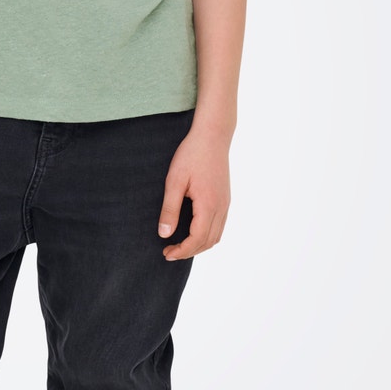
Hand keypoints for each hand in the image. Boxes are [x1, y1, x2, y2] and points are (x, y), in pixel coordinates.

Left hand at [157, 124, 230, 259]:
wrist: (212, 136)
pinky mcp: (225, 199)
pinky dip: (207, 235)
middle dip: (189, 251)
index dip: (182, 250)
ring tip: (180, 245)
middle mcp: (221, 207)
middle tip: (169, 252)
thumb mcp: (174, 181)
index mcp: (208, 204)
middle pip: (208, 241)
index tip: (167, 253)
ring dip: (199, 245)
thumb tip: (164, 234)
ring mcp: (226, 203)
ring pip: (216, 236)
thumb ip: (170, 209)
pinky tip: (193, 232)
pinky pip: (219, 225)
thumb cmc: (191, 155)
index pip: (198, 239)